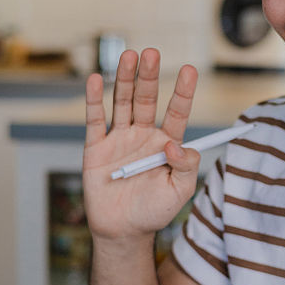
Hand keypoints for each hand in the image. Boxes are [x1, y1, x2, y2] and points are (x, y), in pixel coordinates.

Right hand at [83, 48, 200, 241]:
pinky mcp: (96, 148)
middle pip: (147, 99)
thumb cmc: (154, 212)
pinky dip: (94, 100)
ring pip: (122, 102)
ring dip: (125, 79)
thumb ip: (186, 167)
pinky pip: (94, 120)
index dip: (183, 92)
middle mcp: (144, 135)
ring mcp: (119, 138)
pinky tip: (97, 80)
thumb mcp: (179, 192)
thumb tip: (177, 143)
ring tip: (129, 56)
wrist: (122, 231)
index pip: (177, 112)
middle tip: (152, 53)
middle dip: (149, 77)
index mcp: (167, 143)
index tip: (190, 70)